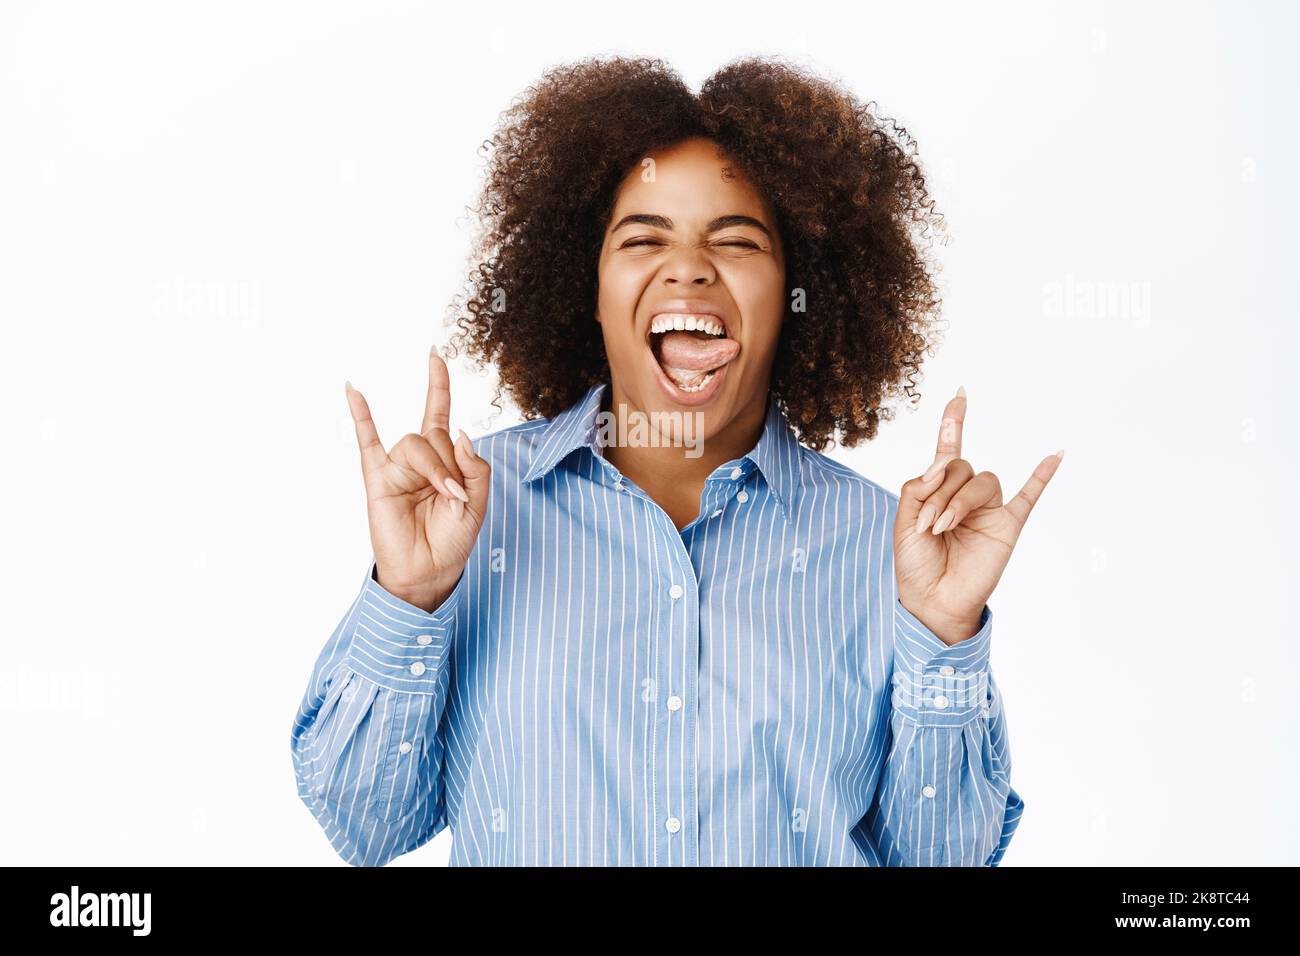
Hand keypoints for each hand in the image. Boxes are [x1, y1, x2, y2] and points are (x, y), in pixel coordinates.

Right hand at [345, 343, 490, 611]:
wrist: (429, 572)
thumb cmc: (452, 541)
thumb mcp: (478, 503)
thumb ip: (476, 467)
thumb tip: (462, 433)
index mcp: (444, 461)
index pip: (440, 415)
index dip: (438, 385)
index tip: (435, 356)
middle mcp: (418, 459)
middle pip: (436, 435)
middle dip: (451, 464)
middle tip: (456, 496)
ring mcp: (397, 468)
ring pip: (416, 443)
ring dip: (435, 467)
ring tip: (443, 496)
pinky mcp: (378, 480)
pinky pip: (367, 442)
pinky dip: (362, 416)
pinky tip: (354, 390)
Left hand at [894, 386, 1061, 644]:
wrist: (931, 601)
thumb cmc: (915, 564)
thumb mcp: (903, 521)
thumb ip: (917, 488)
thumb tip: (941, 464)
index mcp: (939, 491)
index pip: (948, 451)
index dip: (954, 421)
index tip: (960, 393)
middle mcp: (966, 496)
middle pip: (961, 466)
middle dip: (939, 491)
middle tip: (928, 524)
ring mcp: (989, 510)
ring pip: (982, 481)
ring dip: (958, 500)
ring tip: (943, 528)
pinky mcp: (1008, 526)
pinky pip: (1029, 496)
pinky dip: (1042, 475)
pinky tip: (1055, 455)